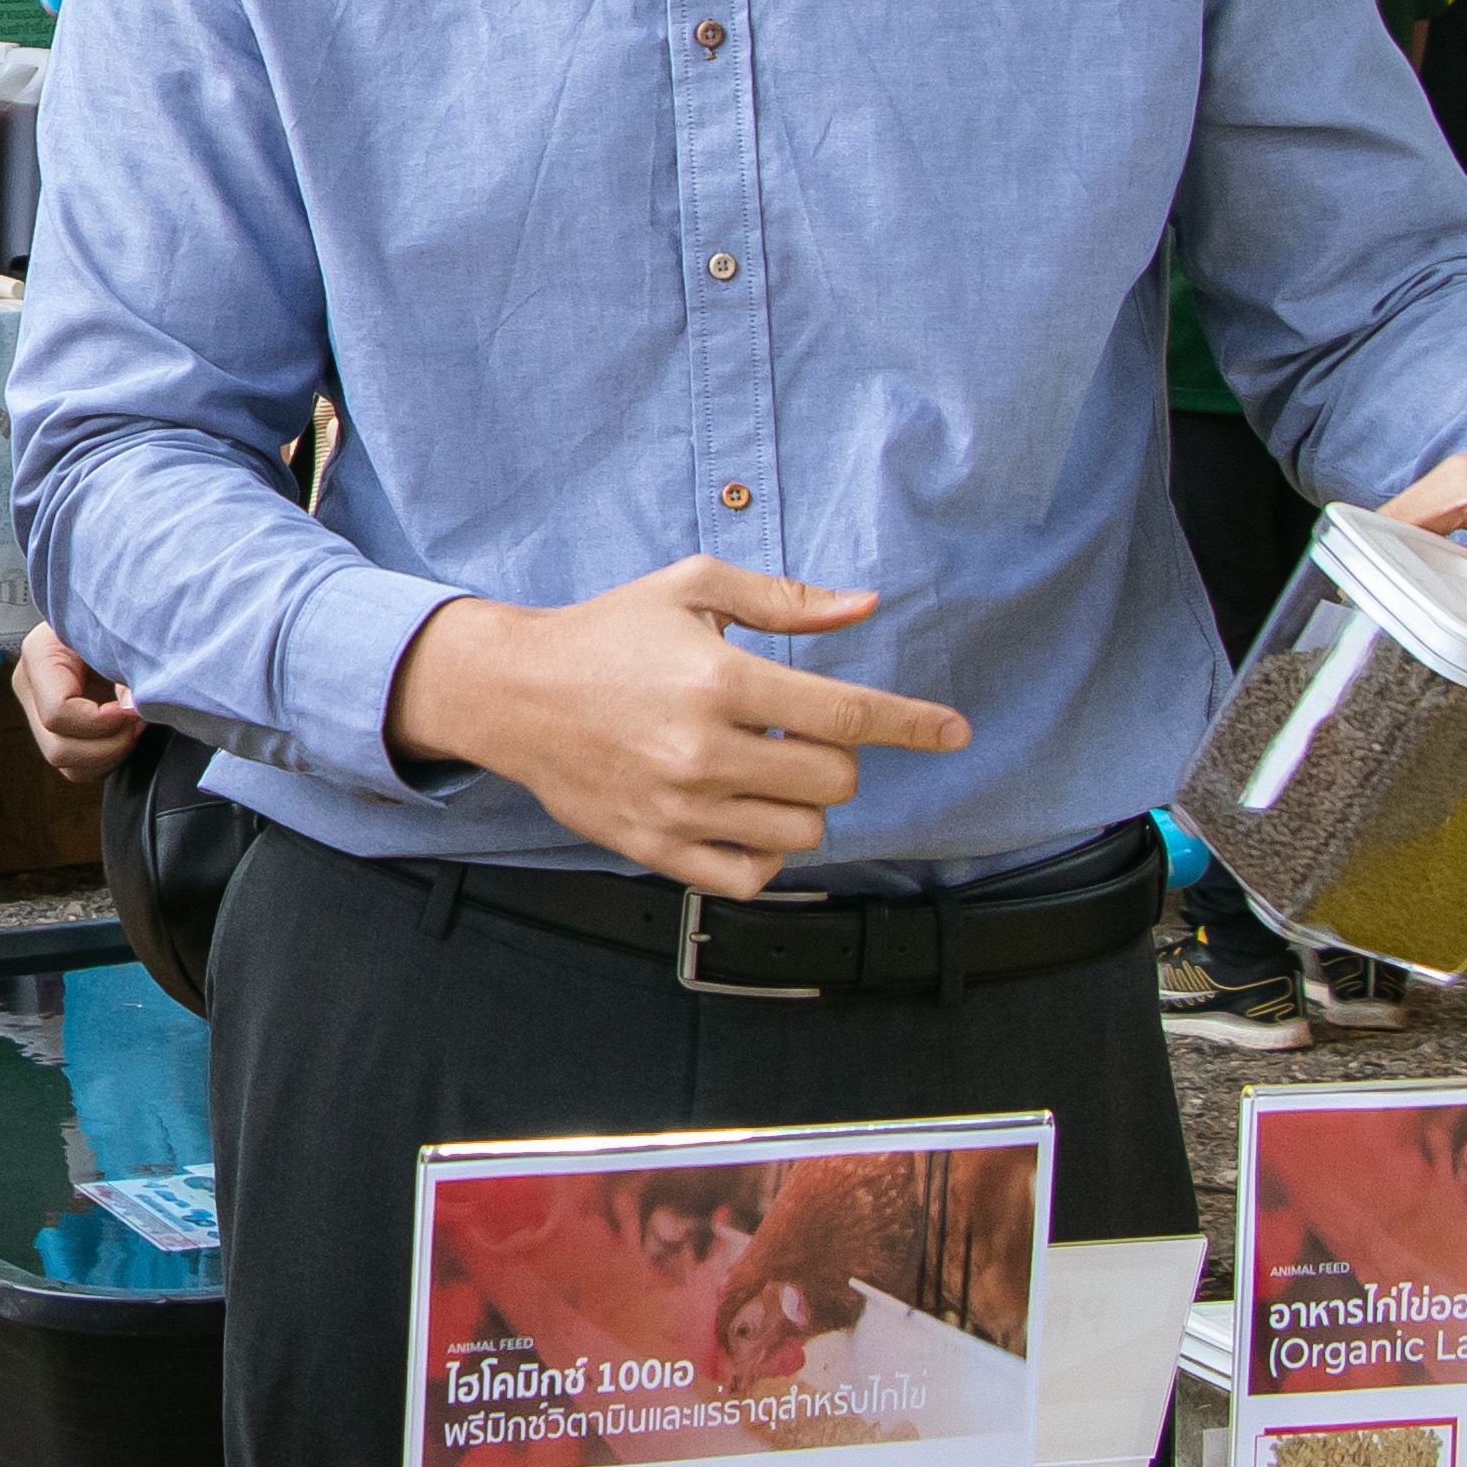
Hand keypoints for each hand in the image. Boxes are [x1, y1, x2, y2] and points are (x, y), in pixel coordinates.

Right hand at [12, 625, 142, 787]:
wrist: (111, 615)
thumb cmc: (114, 617)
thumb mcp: (117, 632)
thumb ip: (126, 667)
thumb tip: (132, 707)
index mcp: (38, 655)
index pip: (58, 711)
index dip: (100, 720)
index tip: (131, 709)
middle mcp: (30, 688)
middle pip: (57, 747)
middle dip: (107, 744)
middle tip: (138, 722)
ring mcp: (39, 712)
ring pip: (66, 764)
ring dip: (108, 755)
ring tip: (134, 727)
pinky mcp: (56, 729)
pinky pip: (76, 766)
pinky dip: (105, 760)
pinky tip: (124, 734)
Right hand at [384, 562, 961, 897]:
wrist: (511, 691)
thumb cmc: (608, 632)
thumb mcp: (692, 589)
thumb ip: (784, 600)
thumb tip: (866, 606)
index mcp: (719, 679)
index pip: (846, 715)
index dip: (913, 723)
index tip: (955, 732)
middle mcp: (703, 749)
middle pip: (834, 780)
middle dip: (833, 756)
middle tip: (790, 734)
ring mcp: (679, 807)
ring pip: (802, 833)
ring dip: (800, 803)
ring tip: (759, 770)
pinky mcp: (656, 848)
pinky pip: (751, 877)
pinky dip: (765, 854)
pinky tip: (744, 815)